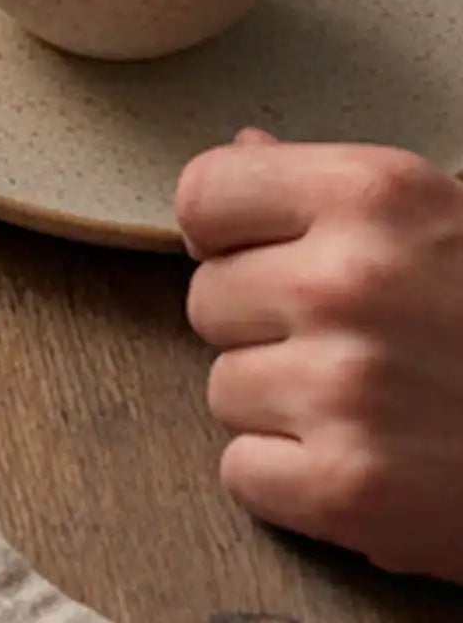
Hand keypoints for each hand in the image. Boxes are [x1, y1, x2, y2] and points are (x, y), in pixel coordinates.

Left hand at [178, 130, 462, 580]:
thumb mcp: (444, 222)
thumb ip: (333, 192)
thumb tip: (247, 154)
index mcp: (370, 196)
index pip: (204, 194)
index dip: (225, 234)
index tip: (258, 258)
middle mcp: (345, 282)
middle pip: (207, 300)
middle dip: (265, 329)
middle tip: (356, 350)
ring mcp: (345, 387)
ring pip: (224, 390)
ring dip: (284, 409)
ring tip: (378, 409)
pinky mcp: (352, 488)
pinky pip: (244, 473)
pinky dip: (292, 485)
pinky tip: (365, 466)